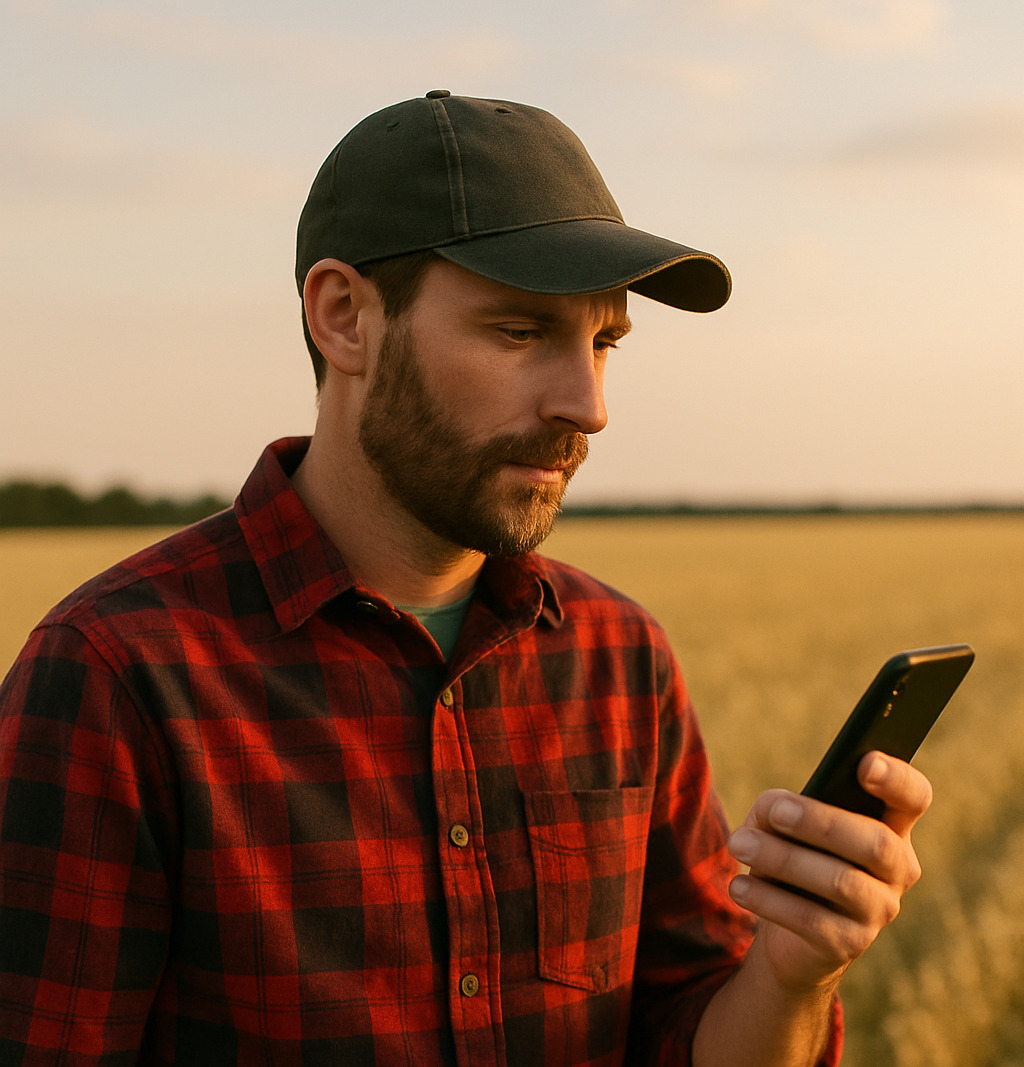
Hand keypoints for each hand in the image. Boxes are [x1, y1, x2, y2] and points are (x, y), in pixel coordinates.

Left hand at [726, 751, 931, 992]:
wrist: (790, 933)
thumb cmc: (793, 855)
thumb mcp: (784, 823)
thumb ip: (781, 807)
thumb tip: (774, 810)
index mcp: (891, 824)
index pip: (913, 796)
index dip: (896, 779)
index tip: (864, 762)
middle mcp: (898, 868)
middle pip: (876, 842)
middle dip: (822, 823)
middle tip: (775, 812)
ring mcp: (879, 910)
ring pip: (841, 882)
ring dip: (783, 859)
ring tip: (738, 844)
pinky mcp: (850, 945)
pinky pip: (812, 920)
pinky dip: (769, 899)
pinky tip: (738, 886)